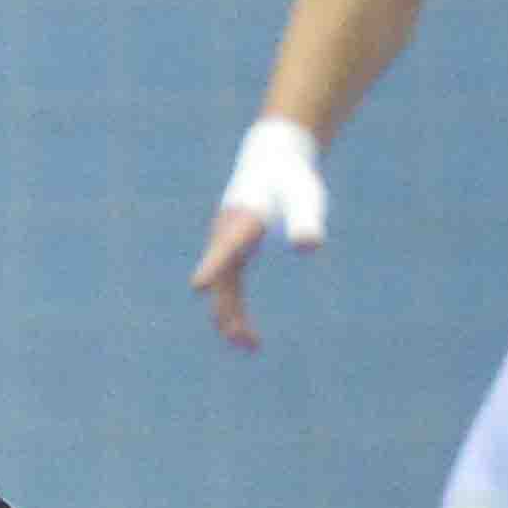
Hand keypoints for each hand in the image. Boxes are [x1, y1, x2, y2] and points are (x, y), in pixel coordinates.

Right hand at [187, 116, 326, 351]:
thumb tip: (308, 247)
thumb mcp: (304, 197)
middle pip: (221, 279)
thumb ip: (306, 220)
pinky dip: (234, 310)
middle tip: (247, 343)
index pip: (227, 247)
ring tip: (252, 347)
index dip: (214, 266)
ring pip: (221, 289)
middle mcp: (226, 235)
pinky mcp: (231, 252)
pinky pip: (227, 288)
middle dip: (228, 311)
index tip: (199, 285)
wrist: (273, 161)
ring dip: (230, 318)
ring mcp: (224, 245)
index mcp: (243, 221)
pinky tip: (247, 332)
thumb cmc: (291, 180)